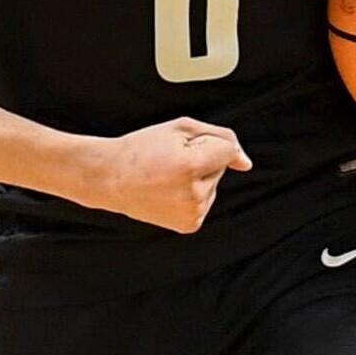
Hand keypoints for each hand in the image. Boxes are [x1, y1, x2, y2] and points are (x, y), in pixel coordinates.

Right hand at [90, 118, 251, 232]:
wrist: (110, 178)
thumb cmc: (142, 149)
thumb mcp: (180, 129)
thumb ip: (220, 138)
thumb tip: (245, 163)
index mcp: (192, 166)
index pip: (229, 149)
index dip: (210, 142)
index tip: (187, 146)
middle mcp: (194, 194)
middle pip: (221, 167)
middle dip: (203, 160)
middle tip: (169, 161)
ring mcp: (192, 213)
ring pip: (214, 185)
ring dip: (198, 178)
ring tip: (166, 176)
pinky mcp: (189, 225)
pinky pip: (205, 202)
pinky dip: (193, 195)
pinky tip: (169, 191)